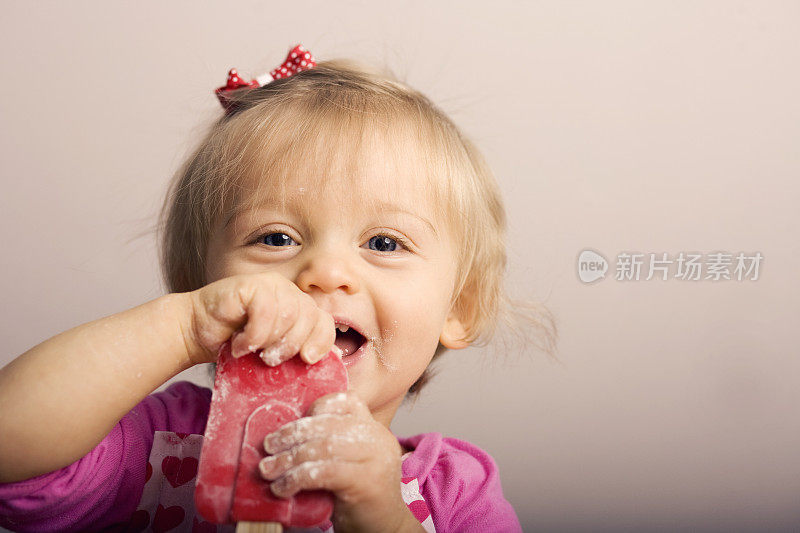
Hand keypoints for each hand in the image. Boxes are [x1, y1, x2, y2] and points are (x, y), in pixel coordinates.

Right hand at [182, 272, 335, 365]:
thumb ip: (294, 353)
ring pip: (290, 314)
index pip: (324, 322)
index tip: (308, 359)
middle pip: (310, 317)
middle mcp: (289, 293)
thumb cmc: (233, 346)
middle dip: (291, 344)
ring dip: (270, 340)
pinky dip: (254, 334)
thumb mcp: (269, 353)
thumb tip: (325, 362)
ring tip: (252, 350)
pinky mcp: (252, 284)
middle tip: (269, 359)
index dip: (321, 341)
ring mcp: (271, 285)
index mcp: (299, 309)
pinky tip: (239, 343)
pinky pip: (266, 310)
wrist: (195, 332)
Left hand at [259, 392, 424, 531]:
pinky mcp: (367, 481)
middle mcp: (377, 437)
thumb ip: (330, 442)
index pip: (347, 401)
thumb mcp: (348, 460)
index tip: (292, 425)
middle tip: (269, 446)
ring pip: (323, 447)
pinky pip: (324, 472)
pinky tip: (283, 487)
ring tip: (268, 469)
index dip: (317, 407)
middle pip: (328, 424)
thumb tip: (284, 434)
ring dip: (289, 458)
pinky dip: (297, 478)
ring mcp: (375, 458)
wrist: (383, 528)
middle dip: (293, 434)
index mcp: (372, 427)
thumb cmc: (358, 495)